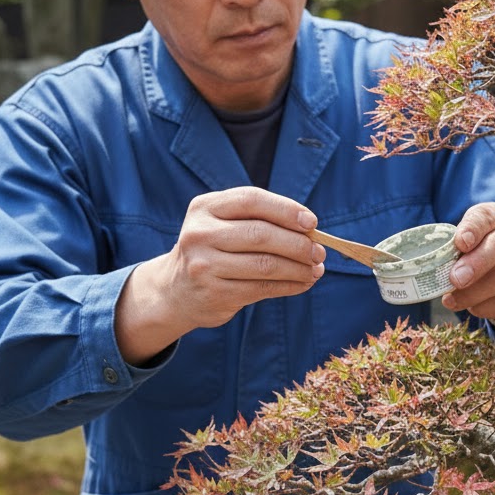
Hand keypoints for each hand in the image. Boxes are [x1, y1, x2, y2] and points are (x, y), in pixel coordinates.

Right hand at [115, 187, 325, 363]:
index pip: (251, 200)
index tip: (312, 222)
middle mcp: (199, 234)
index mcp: (204, 207)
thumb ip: (260, 219)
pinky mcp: (215, 294)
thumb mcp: (224, 223)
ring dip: (298, 268)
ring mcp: (204, 266)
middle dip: (298, 243)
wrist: (176, 289)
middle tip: (319, 251)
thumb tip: (311, 230)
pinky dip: (290, 285)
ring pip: (265, 264)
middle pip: (261, 234)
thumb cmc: (214, 248)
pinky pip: (262, 288)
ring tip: (316, 269)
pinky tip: (303, 283)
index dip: (285, 209)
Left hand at [440, 202, 494, 324]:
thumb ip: (453, 251)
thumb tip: (433, 269)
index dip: (472, 229)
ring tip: (453, 301)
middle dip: (475, 264)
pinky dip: (486, 307)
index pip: (484, 216)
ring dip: (475, 292)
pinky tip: (473, 307)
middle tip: (455, 279)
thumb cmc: (479, 256)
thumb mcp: (466, 246)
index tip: (460, 243)